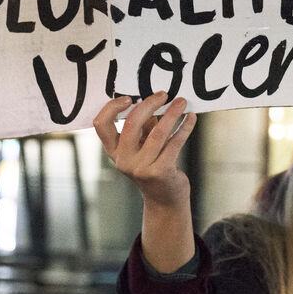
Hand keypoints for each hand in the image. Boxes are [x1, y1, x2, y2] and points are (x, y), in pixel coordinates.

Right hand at [93, 93, 195, 209]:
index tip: (129, 97)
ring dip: (172, 114)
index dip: (112, 108)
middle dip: (149, 104)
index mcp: (114, 151)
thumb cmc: (153, 166)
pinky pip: (174, 143)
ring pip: (157, 132)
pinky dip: (184, 127)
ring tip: (182, 102)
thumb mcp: (142, 147)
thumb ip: (143, 126)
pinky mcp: (160, 172)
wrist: (164, 199)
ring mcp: (141, 168)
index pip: (101, 125)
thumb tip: (153, 98)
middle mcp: (123, 160)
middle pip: (131, 124)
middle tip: (164, 94)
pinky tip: (191, 118)